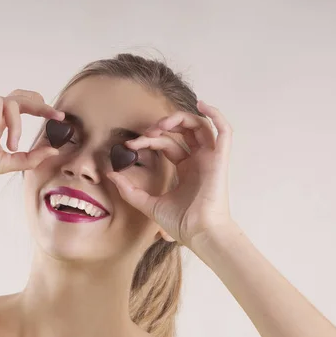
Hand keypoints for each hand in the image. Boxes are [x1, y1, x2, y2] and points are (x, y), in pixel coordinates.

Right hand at [0, 86, 64, 179]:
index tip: (61, 118)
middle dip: (42, 106)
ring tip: (8, 144)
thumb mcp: (5, 161)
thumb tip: (54, 150)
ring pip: (12, 103)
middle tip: (55, 115)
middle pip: (23, 97)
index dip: (43, 110)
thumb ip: (29, 157)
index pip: (25, 109)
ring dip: (15, 125)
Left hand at [106, 101, 233, 248]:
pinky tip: (202, 103)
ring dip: (180, 119)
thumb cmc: (181, 223)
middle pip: (182, 131)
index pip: (167, 144)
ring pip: (200, 125)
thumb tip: (110, 174)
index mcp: (186, 169)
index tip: (129, 146)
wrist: (199, 233)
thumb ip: (130, 190)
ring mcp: (210, 158)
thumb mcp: (148, 203)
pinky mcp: (220, 158)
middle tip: (145, 133)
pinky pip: (224, 130)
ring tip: (162, 124)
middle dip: (161, 127)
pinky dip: (216, 114)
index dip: (148, 140)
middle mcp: (199, 160)